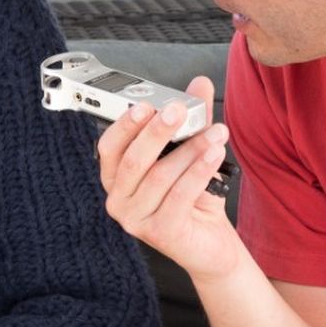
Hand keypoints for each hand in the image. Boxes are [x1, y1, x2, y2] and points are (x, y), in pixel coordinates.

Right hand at [97, 77, 239, 281]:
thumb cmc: (194, 198)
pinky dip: (199, 171)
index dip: (125, 124)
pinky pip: (179, 196)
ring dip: (190, 150)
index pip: (109, 147)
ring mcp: (135, 220)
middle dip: (158, 131)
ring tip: (216, 133)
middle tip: (180, 109)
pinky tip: (215, 154)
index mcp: (117, 177)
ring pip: (159, 176)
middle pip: (133, 160)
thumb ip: (192, 120)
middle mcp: (119, 199)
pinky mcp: (159, 234)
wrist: (211, 243)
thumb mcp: (191, 152)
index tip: (147, 104)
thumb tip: (198, 84)